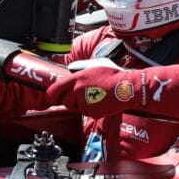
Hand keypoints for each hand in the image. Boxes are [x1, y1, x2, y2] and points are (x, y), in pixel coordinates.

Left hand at [46, 64, 178, 118]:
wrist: (127, 88)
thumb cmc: (113, 75)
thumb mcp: (95, 65)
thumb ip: (81, 67)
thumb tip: (71, 69)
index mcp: (77, 78)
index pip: (55, 89)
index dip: (51, 95)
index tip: (52, 97)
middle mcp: (78, 91)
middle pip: (66, 101)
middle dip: (71, 101)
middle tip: (83, 96)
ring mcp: (85, 103)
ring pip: (77, 109)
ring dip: (83, 106)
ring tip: (97, 97)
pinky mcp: (92, 113)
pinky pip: (87, 114)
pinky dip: (93, 111)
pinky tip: (102, 103)